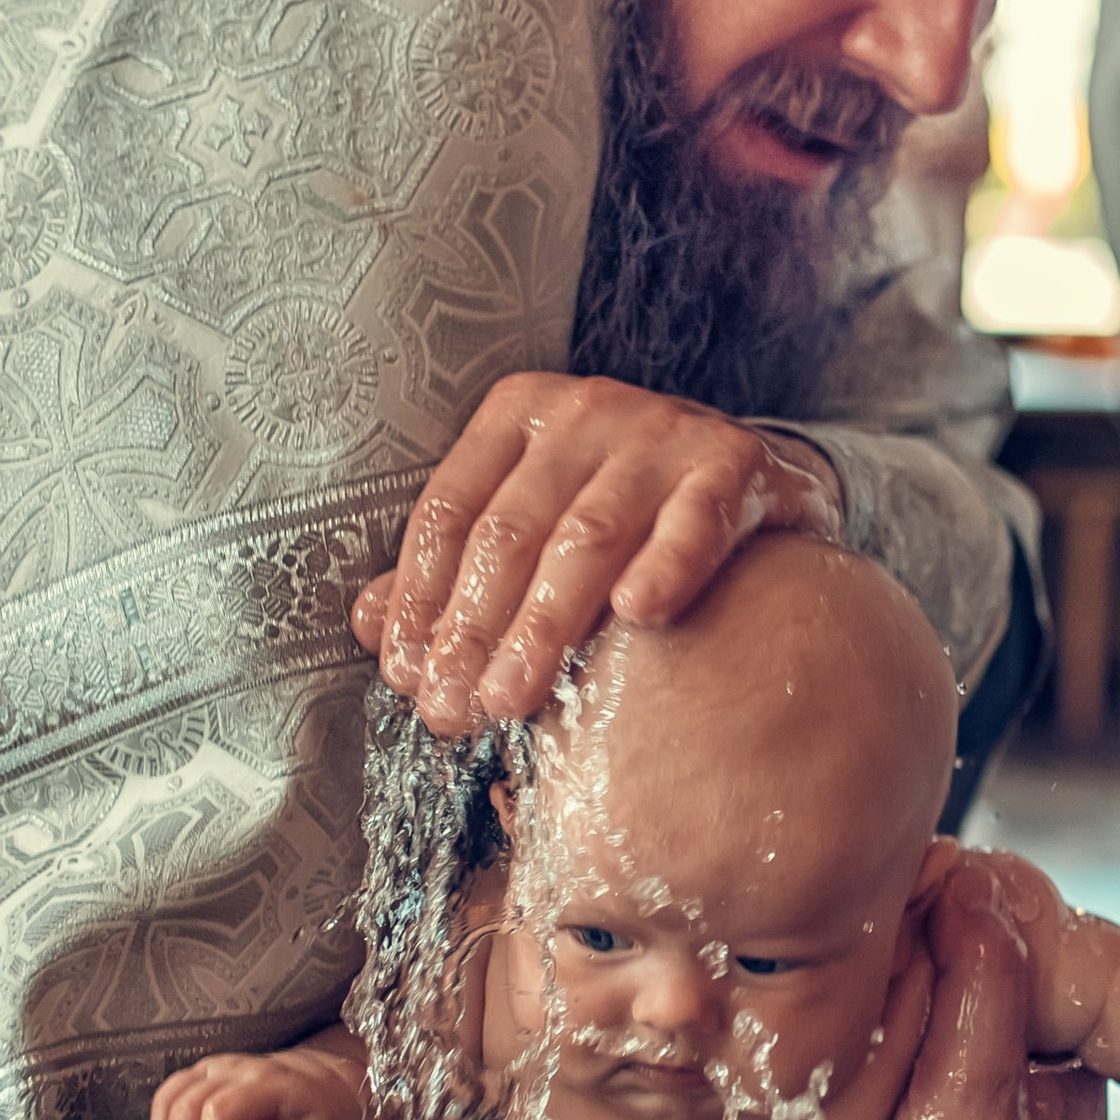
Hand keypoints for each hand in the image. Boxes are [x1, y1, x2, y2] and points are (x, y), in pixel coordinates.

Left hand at [352, 373, 842, 734]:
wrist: (751, 475)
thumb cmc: (622, 509)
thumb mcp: (533, 521)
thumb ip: (455, 569)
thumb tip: (368, 625)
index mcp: (519, 415)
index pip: (449, 510)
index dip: (421, 598)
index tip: (408, 676)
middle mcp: (585, 410)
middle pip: (510, 531)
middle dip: (472, 629)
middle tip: (453, 709)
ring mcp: (660, 431)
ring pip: (587, 536)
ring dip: (544, 625)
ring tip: (512, 699)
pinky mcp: (732, 461)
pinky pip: (695, 520)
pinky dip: (667, 563)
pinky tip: (639, 614)